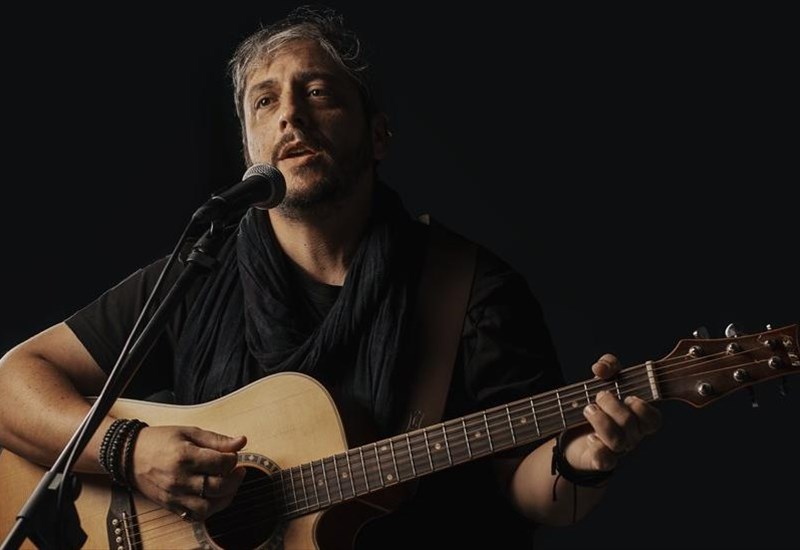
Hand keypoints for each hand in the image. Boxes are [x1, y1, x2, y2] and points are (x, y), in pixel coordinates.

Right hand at [131, 425, 246, 519]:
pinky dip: (209, 509)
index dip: (233, 458)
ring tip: (228, 485)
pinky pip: (195, 516)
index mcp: (185, 457)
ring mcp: (174, 495)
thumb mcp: (189, 432)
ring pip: (209, 506)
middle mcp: (179, 479)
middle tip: (237, 470)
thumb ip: (216, 439)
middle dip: (235, 478)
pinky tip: (213, 497)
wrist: (130, 455)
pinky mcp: (170, 506)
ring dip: (225, 497)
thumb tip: (241, 441)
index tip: (233, 454)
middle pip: (218, 486)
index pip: (221, 463)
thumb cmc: (160, 441)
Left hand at [563, 354, 661, 472]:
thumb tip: (601, 368)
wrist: (573, 432)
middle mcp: (631, 436)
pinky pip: (604, 460)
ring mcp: (617, 450)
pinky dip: (597, 448)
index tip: (627, 395)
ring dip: (600, 420)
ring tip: (588, 409)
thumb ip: (608, 366)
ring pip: (618, 441)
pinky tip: (590, 438)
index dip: (642, 407)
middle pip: (630, 424)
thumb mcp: (603, 380)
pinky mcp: (600, 460)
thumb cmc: (597, 404)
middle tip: (599, 396)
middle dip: (612, 405)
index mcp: (638, 418)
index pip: (653, 419)